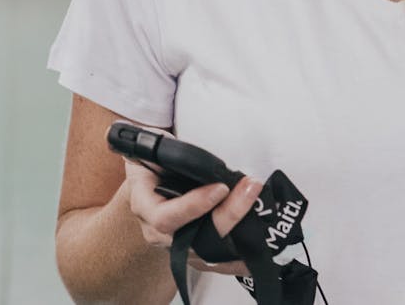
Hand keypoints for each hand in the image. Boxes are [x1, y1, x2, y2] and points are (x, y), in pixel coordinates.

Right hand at [123, 154, 260, 275]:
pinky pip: (216, 259)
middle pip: (193, 239)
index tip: (221, 188)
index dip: (193, 206)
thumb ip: (167, 146)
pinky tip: (256, 245)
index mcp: (143, 205)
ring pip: (209, 251)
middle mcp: (157, 232)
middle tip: (250, 190)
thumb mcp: (154, 145)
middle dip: (228, 216)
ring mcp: (175, 245)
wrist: (152, 174)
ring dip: (238, 236)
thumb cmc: (153, 158)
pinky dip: (237, 255)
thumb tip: (186, 146)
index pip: (164, 217)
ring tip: (262, 216)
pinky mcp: (193, 250)